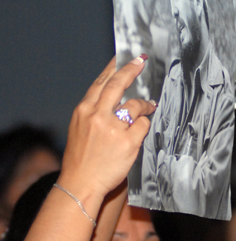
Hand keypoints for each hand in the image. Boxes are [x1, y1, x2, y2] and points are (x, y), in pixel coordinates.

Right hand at [58, 55, 156, 200]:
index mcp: (84, 111)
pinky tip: (143, 128)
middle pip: (118, 85)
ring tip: (149, 106)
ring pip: (135, 105)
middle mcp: (97, 116)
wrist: (80, 183)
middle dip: (131, 70)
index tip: (123, 57)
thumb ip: (95, 112)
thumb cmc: (82, 159)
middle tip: (141, 61)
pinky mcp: (127, 141)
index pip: (100, 83)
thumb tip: (116, 99)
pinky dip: (145, 125)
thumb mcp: (80, 129)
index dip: (114, 68)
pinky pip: (143, 126)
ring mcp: (113, 128)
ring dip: (145, 104)